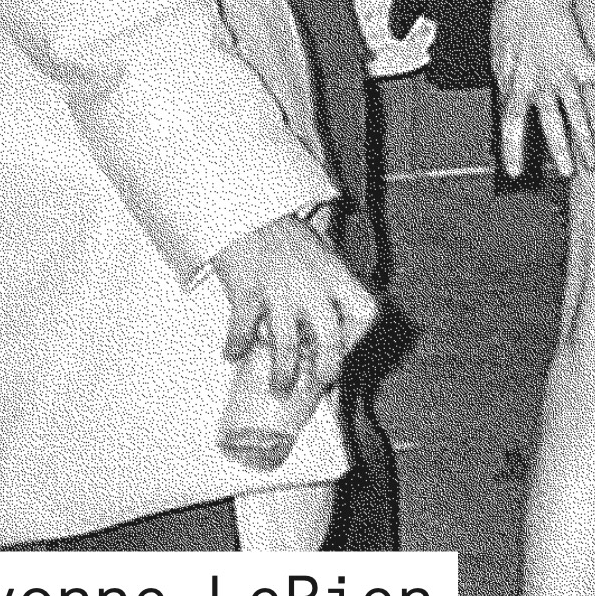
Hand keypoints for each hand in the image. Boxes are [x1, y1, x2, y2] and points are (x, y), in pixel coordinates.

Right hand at [214, 214, 377, 394]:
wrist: (242, 207)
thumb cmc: (278, 226)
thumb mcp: (317, 247)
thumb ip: (329, 273)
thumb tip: (336, 298)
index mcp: (335, 274)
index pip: (363, 313)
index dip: (357, 338)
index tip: (344, 352)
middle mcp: (313, 286)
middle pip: (329, 341)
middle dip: (323, 372)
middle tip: (313, 387)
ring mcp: (280, 292)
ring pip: (288, 347)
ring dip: (283, 374)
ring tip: (277, 388)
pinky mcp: (248, 293)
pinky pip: (243, 331)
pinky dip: (236, 347)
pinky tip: (231, 355)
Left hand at [491, 0, 594, 177]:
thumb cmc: (511, 20)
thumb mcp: (498, 56)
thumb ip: (507, 85)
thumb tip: (509, 108)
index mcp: (516, 81)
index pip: (513, 122)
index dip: (514, 149)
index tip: (515, 172)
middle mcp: (541, 81)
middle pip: (551, 124)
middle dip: (559, 151)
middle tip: (566, 174)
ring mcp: (564, 72)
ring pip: (577, 113)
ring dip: (585, 141)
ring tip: (592, 165)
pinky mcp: (584, 59)